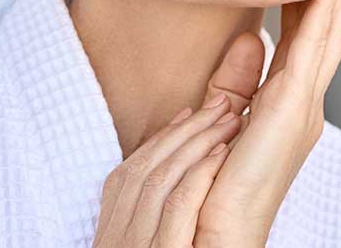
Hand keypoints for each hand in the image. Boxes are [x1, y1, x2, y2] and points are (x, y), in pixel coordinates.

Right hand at [93, 92, 242, 246]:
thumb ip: (144, 221)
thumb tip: (166, 177)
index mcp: (111, 233)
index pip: (131, 172)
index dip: (160, 139)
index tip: (189, 113)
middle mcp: (119, 236)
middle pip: (147, 167)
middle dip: (185, 131)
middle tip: (219, 106)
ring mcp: (139, 246)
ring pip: (162, 179)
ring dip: (197, 144)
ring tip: (229, 123)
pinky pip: (179, 206)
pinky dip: (199, 175)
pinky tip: (221, 155)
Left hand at [195, 0, 340, 246]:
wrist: (212, 236)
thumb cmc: (208, 190)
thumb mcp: (219, 121)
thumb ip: (233, 83)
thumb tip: (248, 38)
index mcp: (284, 106)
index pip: (304, 37)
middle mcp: (302, 104)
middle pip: (328, 28)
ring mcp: (303, 107)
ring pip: (328, 31)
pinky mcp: (292, 111)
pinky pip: (312, 48)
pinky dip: (325, 10)